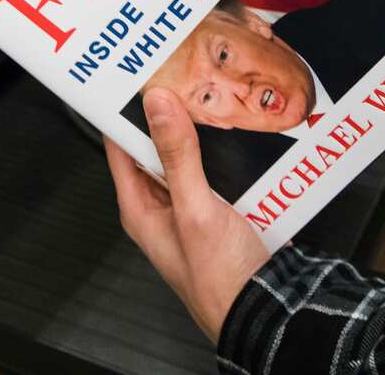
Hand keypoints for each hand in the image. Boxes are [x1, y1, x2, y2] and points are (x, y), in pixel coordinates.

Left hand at [105, 89, 269, 343]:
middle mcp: (162, 205)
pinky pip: (219, 170)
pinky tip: (239, 134)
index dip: (123, 109)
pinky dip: (227, 152)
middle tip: (180, 74)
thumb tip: (157, 105)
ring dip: (201, 132)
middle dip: (169, 113)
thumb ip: (177, 156)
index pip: (119, 144)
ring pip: (191, 155)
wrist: (264, 311)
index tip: (133, 74)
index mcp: (140, 207)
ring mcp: (192, 207)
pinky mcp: (221, 210)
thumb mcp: (195, 209)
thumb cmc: (220, 279)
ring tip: (212, 97)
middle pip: (157, 145)